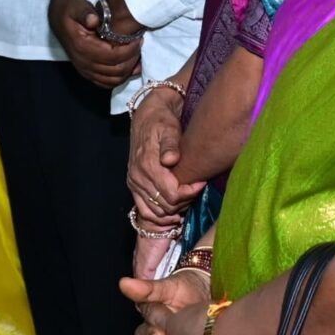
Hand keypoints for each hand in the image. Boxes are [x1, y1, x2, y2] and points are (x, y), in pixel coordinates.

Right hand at [51, 0, 142, 88]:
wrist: (59, 17)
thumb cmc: (70, 9)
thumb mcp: (76, 5)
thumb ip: (85, 12)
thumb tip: (94, 20)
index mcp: (82, 46)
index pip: (112, 55)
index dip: (129, 50)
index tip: (138, 39)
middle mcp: (83, 62)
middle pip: (115, 70)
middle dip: (132, 59)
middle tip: (139, 45)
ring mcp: (85, 69)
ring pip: (113, 80)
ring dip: (128, 70)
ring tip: (136, 54)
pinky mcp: (87, 72)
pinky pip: (107, 83)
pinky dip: (120, 78)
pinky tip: (129, 66)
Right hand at [127, 86, 204, 218]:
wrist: (147, 117)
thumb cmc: (162, 122)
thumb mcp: (168, 128)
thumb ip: (170, 145)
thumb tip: (170, 159)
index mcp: (147, 165)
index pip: (172, 194)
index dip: (189, 193)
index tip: (201, 183)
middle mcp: (138, 177)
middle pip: (166, 206)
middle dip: (184, 202)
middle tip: (196, 190)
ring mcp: (134, 183)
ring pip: (156, 212)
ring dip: (173, 211)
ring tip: (188, 200)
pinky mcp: (134, 186)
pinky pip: (144, 211)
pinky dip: (159, 217)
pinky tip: (173, 214)